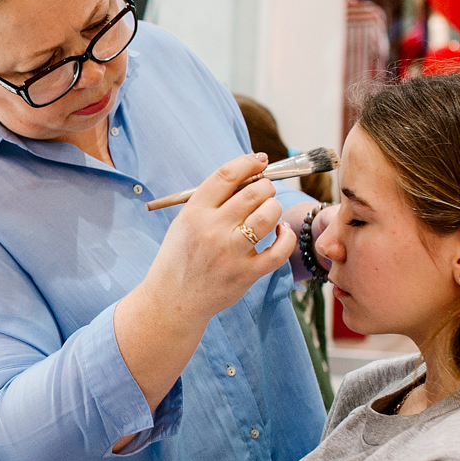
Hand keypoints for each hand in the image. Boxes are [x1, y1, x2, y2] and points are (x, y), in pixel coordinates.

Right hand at [143, 152, 294, 325]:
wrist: (173, 300)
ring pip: (268, 215)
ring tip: (270, 211)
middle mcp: (212, 229)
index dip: (248, 162)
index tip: (259, 160)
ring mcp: (231, 252)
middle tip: (265, 191)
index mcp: (194, 212)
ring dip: (275, 208)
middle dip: (265, 186)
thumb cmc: (180, 258)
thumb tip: (247, 178)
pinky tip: (282, 232)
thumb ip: (210, 202)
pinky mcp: (246, 273)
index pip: (227, 175)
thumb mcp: (184, 223)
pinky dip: (286, 237)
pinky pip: (279, 250)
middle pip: (253, 193)